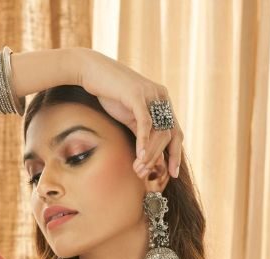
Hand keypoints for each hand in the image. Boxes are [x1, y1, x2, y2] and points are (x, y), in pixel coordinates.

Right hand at [75, 47, 183, 178]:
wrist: (92, 71)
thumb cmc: (111, 94)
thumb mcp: (131, 117)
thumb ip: (144, 134)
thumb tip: (153, 157)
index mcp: (163, 102)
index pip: (176, 132)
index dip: (176, 154)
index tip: (172, 174)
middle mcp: (161, 97)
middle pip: (170, 134)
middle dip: (162, 158)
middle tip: (150, 175)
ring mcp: (151, 94)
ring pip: (159, 132)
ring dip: (150, 154)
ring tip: (139, 169)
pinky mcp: (137, 94)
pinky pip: (145, 123)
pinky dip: (144, 141)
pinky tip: (140, 156)